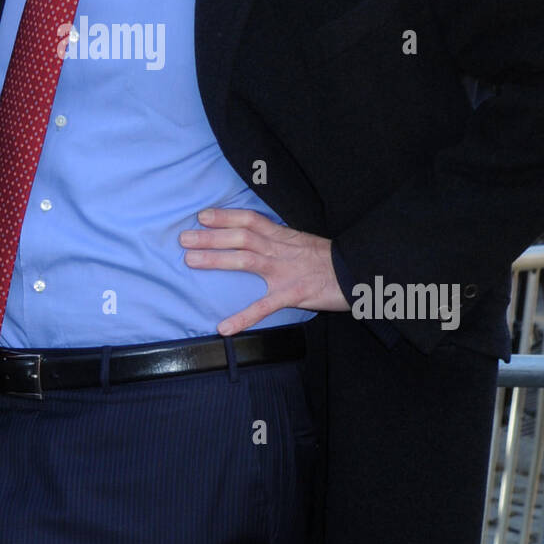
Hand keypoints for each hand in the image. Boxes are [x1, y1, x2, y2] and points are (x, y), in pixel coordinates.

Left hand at [179, 208, 349, 335]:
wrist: (359, 273)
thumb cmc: (331, 261)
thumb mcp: (304, 243)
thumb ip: (280, 241)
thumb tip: (256, 240)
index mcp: (283, 236)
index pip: (250, 220)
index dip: (225, 216)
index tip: (203, 215)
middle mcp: (280, 249)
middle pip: (241, 237)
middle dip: (211, 236)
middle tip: (184, 237)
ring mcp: (285, 271)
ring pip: (246, 260)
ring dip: (217, 259)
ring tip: (191, 261)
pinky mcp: (293, 294)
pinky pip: (264, 307)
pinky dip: (243, 318)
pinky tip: (224, 328)